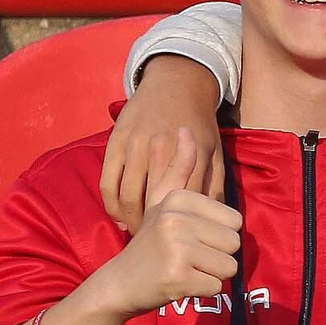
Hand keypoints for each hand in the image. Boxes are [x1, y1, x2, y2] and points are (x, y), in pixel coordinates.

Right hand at [94, 129, 240, 316]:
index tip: (192, 238)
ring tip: (184, 269)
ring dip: (210, 275)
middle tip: (189, 258)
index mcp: (179, 199)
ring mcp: (176, 248)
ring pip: (228, 267)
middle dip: (216, 257)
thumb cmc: (149, 242)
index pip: (234, 220)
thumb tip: (185, 129)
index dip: (218, 235)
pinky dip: (200, 291)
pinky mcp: (176, 276)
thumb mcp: (163, 200)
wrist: (118, 283)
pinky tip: (178, 284)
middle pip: (234, 243)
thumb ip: (179, 167)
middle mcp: (177, 219)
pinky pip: (215, 287)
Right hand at [100, 55, 224, 232]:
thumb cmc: (199, 122)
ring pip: (127, 198)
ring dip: (130, 221)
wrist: (177, 81)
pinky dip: (111, 206)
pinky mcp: (116, 141)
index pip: (184, 204)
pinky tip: (119, 215)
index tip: (178, 243)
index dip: (180, 229)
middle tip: (153, 241)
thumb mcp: (215, 151)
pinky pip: (107, 183)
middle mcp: (163, 149)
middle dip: (151, 229)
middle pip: (152, 205)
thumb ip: (215, 186)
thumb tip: (217, 223)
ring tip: (136, 231)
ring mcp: (136, 144)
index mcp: (192, 154)